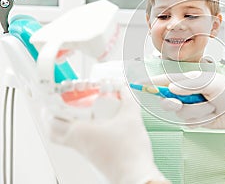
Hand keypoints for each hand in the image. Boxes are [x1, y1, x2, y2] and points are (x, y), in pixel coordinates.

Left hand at [42, 86, 165, 183]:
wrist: (135, 174)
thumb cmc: (129, 152)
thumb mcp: (131, 117)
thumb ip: (127, 99)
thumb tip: (123, 89)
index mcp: (80, 132)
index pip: (52, 121)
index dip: (50, 109)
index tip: (54, 98)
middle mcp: (79, 143)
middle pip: (55, 132)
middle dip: (55, 118)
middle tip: (62, 106)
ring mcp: (86, 152)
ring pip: (67, 138)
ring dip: (68, 126)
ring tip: (82, 113)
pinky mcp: (95, 158)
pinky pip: (81, 144)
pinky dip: (82, 134)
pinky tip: (98, 126)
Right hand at [147, 71, 224, 135]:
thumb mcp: (212, 83)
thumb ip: (190, 84)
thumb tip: (171, 88)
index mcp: (189, 80)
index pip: (165, 80)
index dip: (151, 82)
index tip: (138, 84)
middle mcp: (186, 93)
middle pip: (167, 99)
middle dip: (172, 102)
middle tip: (180, 102)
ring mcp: (189, 108)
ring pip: (179, 112)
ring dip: (197, 110)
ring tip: (212, 106)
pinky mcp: (194, 121)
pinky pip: (189, 121)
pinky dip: (202, 118)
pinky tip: (212, 114)